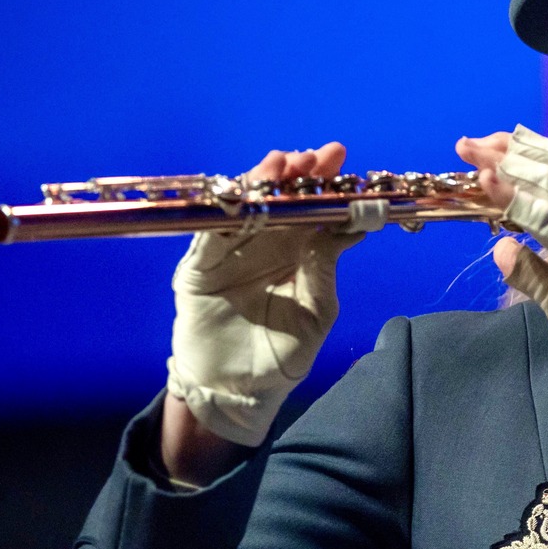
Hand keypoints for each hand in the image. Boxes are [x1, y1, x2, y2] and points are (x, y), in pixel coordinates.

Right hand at [162, 143, 361, 461]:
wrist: (237, 392)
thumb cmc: (282, 357)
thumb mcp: (316, 313)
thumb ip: (324, 270)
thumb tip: (348, 227)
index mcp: (299, 255)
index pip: (315, 211)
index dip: (328, 185)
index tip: (341, 161)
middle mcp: (267, 246)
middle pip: (283, 200)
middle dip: (299, 175)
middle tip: (316, 156)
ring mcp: (232, 254)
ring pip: (247, 208)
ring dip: (263, 184)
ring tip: (282, 164)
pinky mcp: (199, 268)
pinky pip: (210, 234)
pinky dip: (225, 212)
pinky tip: (244, 195)